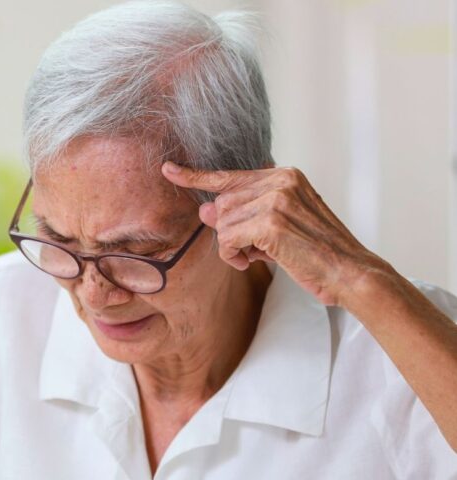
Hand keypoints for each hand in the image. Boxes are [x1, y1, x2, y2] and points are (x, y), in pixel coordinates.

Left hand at [161, 161, 388, 306]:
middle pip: (222, 205)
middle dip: (229, 232)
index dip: (195, 176)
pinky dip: (234, 256)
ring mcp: (276, 199)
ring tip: (260, 256)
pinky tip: (252, 261)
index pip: (230, 175)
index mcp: (284, 176)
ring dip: (233, 247)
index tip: (168, 170)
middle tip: (254, 249)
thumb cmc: (313, 253)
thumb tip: (205, 209)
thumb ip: (242, 215)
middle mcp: (280, 180)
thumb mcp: (275, 228)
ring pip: (222, 224)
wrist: (348, 271)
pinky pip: (227, 239)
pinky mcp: (271, 221)